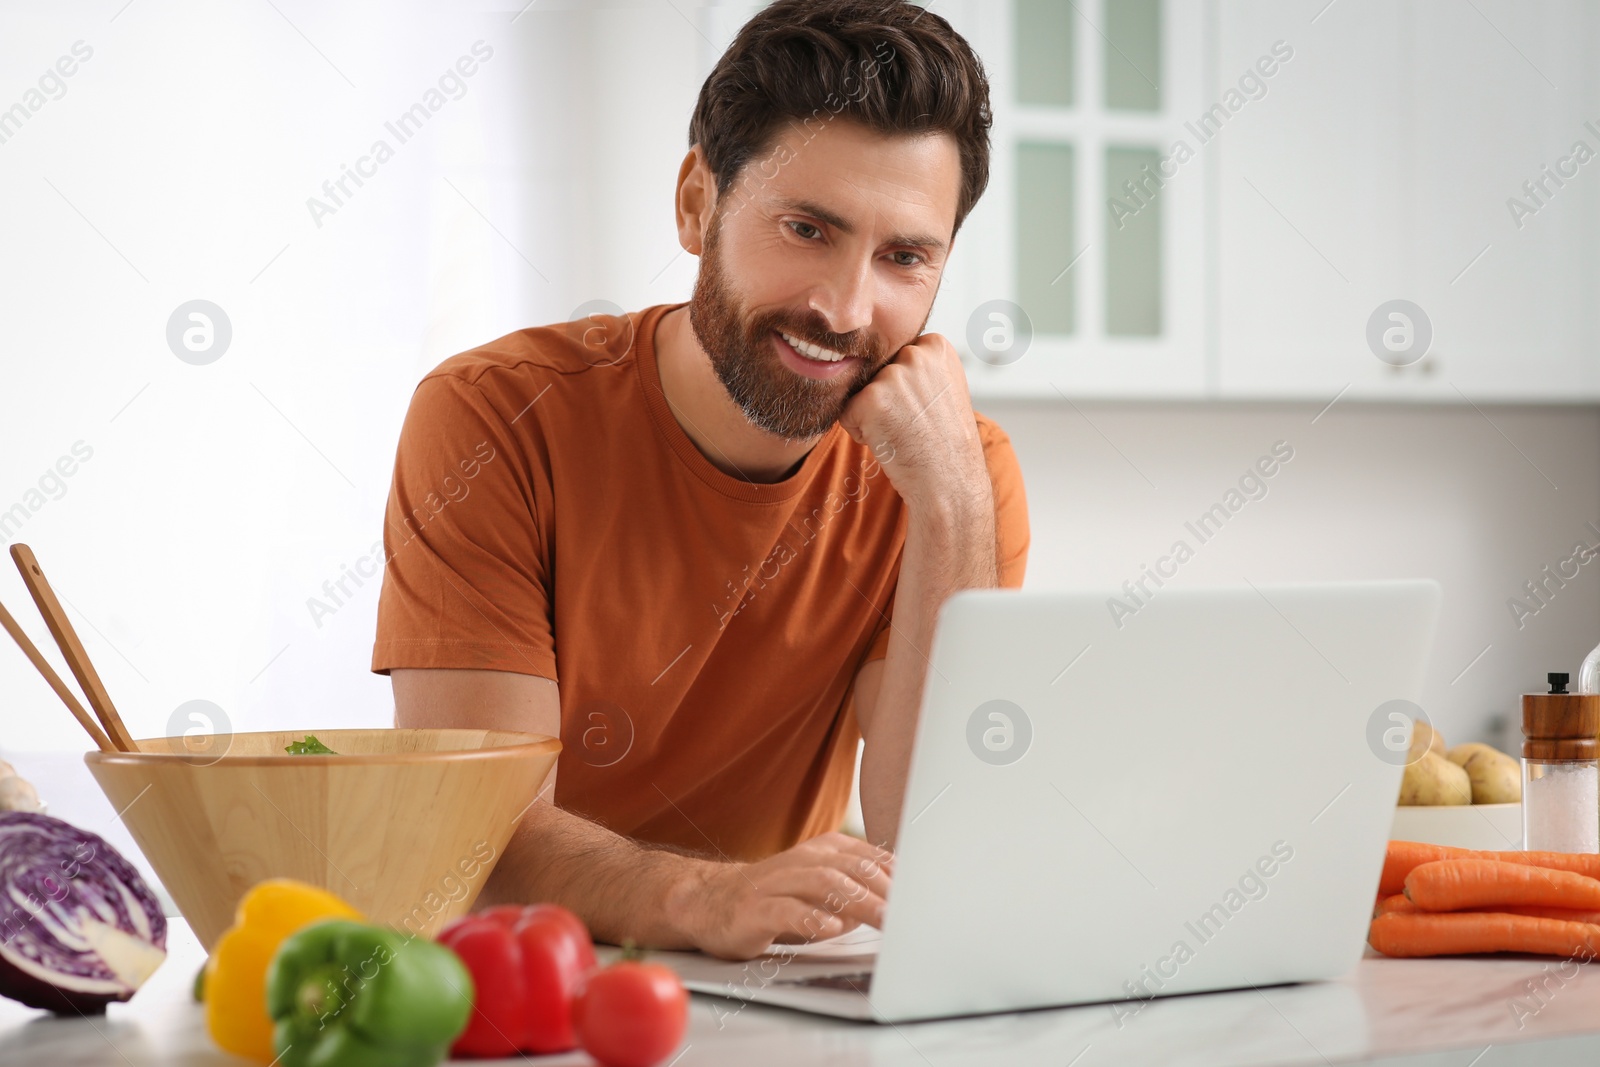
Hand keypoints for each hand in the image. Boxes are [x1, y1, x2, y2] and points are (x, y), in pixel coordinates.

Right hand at [683, 832, 892, 959]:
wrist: (711, 902)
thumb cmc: (777, 898)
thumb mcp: (822, 890)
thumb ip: (858, 892)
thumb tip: (896, 905)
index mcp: (824, 851)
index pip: (870, 858)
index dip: (898, 878)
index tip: (922, 897)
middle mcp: (802, 860)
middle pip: (852, 868)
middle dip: (884, 891)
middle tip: (909, 914)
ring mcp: (777, 882)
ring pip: (823, 883)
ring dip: (858, 901)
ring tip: (883, 920)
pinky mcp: (756, 909)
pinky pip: (786, 909)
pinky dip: (811, 917)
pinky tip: (830, 927)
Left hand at [838, 332, 986, 507]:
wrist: (949, 480)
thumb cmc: (945, 441)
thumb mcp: (945, 387)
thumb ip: (920, 366)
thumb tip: (881, 355)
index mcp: (936, 346)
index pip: (897, 356)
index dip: (907, 387)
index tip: (928, 407)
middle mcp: (915, 354)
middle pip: (878, 371)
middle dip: (888, 398)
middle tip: (914, 423)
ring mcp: (892, 375)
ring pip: (862, 391)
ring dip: (874, 415)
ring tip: (903, 433)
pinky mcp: (870, 399)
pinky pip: (847, 411)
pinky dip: (860, 431)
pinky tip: (888, 441)